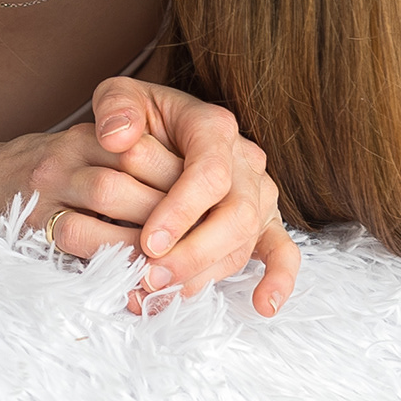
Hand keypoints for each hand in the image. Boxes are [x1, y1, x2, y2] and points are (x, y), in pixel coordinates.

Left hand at [85, 77, 300, 317]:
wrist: (157, 129)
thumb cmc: (138, 116)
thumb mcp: (118, 95)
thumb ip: (116, 108)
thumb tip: (118, 137)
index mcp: (212, 127)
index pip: (209, 172)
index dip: (181, 211)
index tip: (149, 241)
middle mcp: (244, 160)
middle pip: (235, 214)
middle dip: (192, 252)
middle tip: (151, 276)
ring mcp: (257, 194)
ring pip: (245, 240)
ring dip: (205, 273)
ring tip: (161, 294)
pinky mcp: (263, 222)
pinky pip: (283, 251)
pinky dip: (278, 279)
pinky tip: (264, 304)